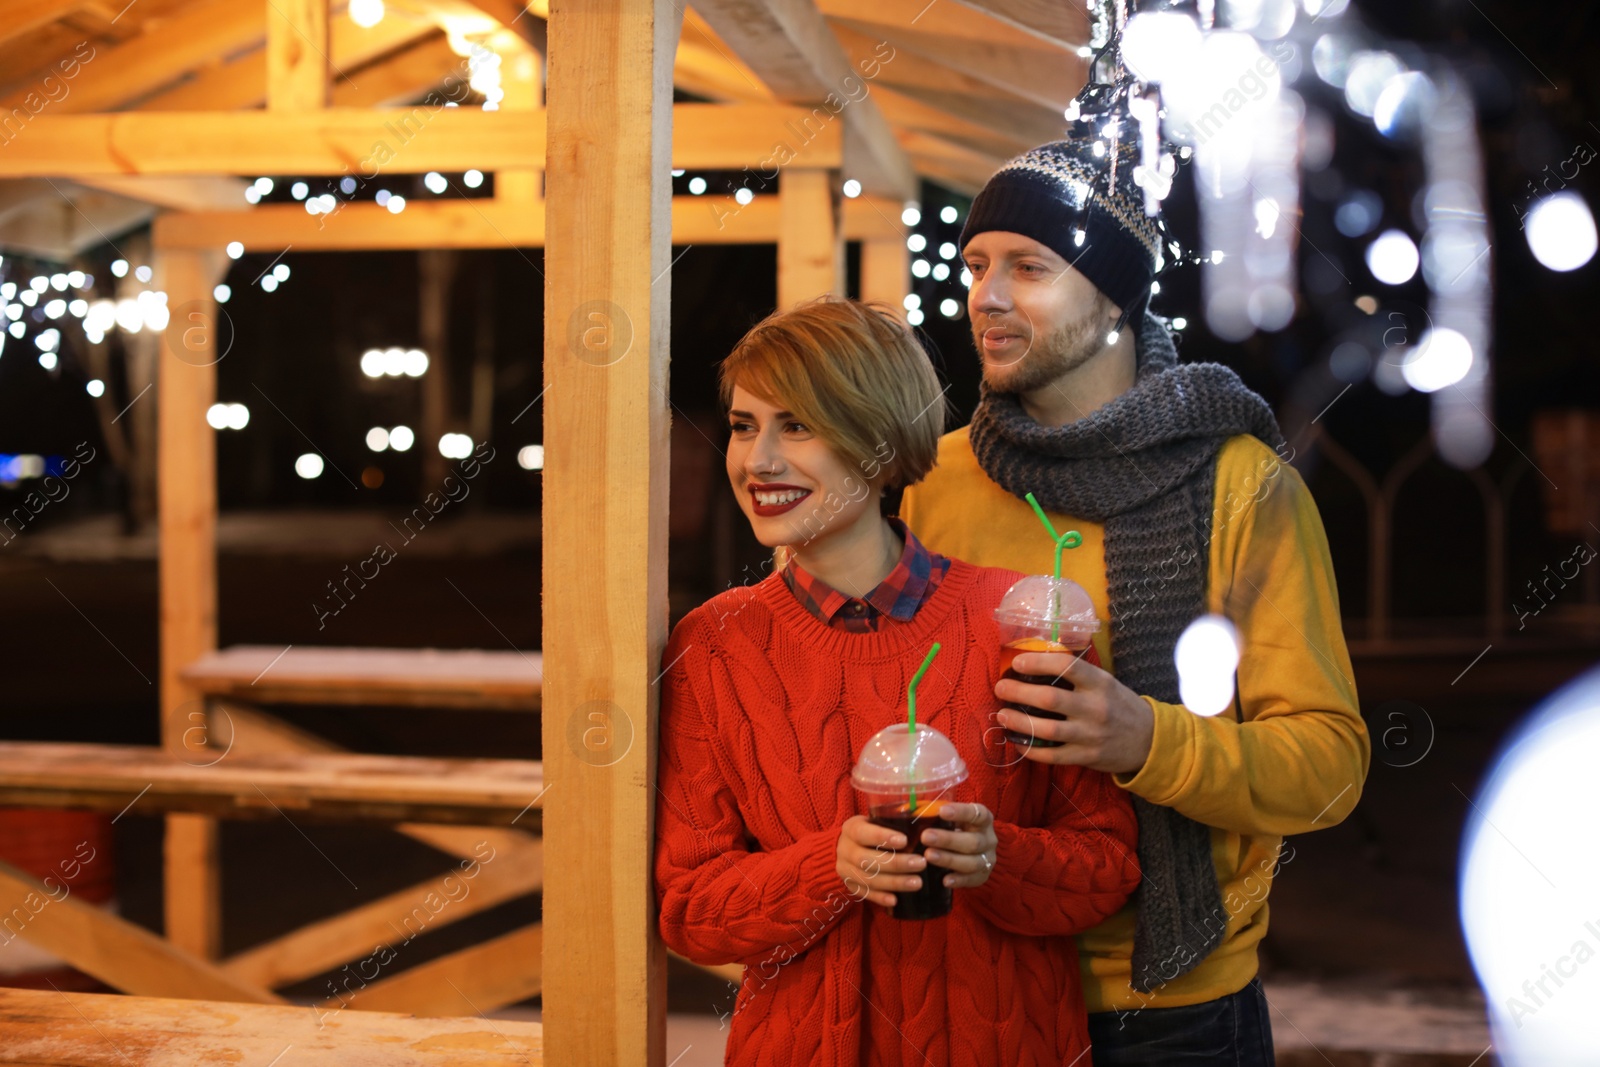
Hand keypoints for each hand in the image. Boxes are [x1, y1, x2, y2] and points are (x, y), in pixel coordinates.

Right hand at [836, 815, 926, 909]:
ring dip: (894, 882)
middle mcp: (845, 850)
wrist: (848, 846)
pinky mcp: (850, 886)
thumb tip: (925, 824)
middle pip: (867, 860)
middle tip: (921, 863)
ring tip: (917, 883)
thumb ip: (893, 823)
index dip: (882, 837)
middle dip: (896, 863)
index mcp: (850, 829)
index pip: (863, 833)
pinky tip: (896, 900)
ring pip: (868, 879)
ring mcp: (845, 870)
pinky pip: (865, 894)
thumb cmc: (871, 830)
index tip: (904, 840)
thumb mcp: (875, 820)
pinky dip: (880, 897)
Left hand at [920, 802, 997, 889]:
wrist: (975, 849)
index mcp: (983, 819)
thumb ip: (938, 814)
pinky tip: (944, 880)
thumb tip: (908, 809)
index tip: (942, 811)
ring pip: (972, 862)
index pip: (976, 813)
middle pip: (972, 841)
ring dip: (949, 859)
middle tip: (925, 837)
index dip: (960, 812)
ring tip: (928, 856)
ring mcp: (988, 859)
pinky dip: (959, 880)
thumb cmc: (956, 828)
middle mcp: (989, 839)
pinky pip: (972, 880)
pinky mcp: (983, 876)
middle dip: (948, 840)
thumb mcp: (952, 818)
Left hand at [994, 650, 1153, 773]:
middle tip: (1001, 688)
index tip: (1017, 662)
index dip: (1038, 662)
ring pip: (1047, 729)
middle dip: (1019, 692)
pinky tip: (1017, 743)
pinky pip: (1053, 756)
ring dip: (1019, 722)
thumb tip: (1036, 664)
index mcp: (1100, 683)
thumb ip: (1078, 676)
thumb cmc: (1120, 706)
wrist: (1150, 740)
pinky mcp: (1087, 757)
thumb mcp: (1106, 683)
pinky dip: (1031, 750)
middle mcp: (1095, 708)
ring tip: (1002, 715)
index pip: (1067, 666)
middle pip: (1049, 698)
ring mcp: (1090, 735)